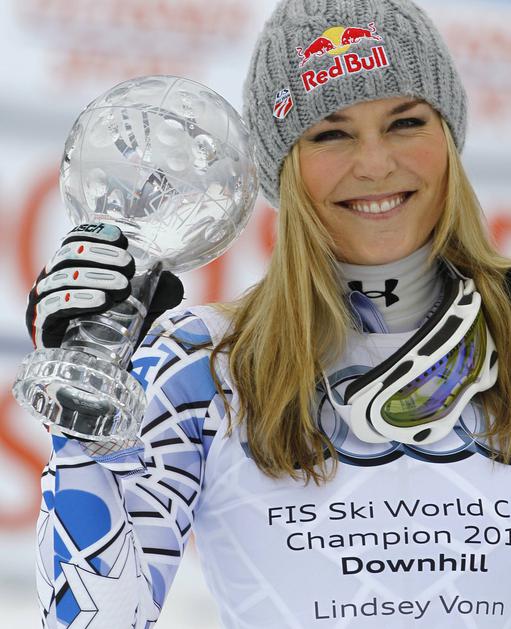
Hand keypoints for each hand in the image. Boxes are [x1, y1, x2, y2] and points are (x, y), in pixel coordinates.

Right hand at [26, 223, 183, 348]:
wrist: (95, 374)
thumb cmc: (114, 333)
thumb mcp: (139, 308)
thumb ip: (156, 294)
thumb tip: (174, 285)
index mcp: (70, 269)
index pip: (74, 240)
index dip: (95, 235)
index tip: (121, 240)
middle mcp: (51, 281)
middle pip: (68, 256)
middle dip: (100, 256)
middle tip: (129, 265)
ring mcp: (42, 303)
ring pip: (62, 280)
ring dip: (93, 277)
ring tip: (122, 286)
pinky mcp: (41, 327)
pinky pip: (54, 307)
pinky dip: (78, 300)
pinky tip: (101, 300)